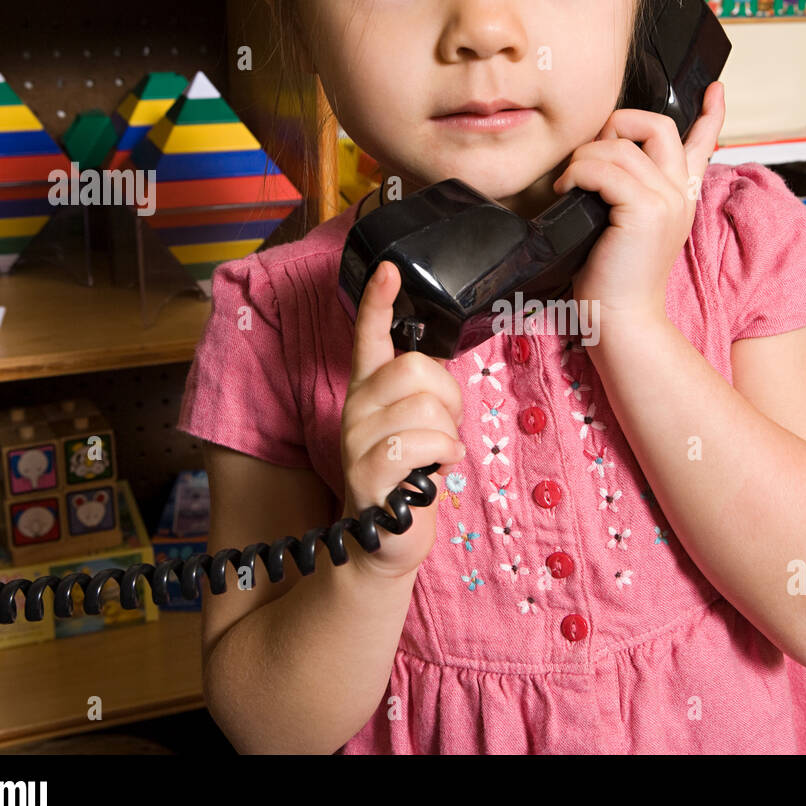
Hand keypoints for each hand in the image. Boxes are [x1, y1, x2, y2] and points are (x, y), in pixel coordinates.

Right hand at [340, 261, 465, 579]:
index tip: (388, 268)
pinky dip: (441, 455)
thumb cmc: (410, 475)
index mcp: (370, 388)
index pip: (369, 335)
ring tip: (436, 456)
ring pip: (423, 408)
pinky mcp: (365, 472)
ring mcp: (356, 439)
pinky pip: (417, 444)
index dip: (377, 301)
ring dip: (447, 434)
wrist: (389, 537)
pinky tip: (435, 471)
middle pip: (415, 367)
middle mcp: (357, 406)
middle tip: (445, 428)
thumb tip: (438, 364)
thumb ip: (423, 391)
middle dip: (449, 398)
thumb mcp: (418, 423)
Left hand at [553, 81, 725, 337]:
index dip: (710, 115)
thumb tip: (598, 159)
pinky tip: (566, 191)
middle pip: (658, 125)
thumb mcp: (622, 226)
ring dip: (583, 157)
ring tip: (568, 184)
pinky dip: (578, 173)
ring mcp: (667, 200)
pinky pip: (604, 168)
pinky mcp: (645, 210)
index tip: (714, 90)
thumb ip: (624, 192)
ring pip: (620, 145)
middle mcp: (680, 194)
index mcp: (680, 197)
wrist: (621, 319)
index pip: (703, 145)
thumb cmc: (612, 280)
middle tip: (590, 154)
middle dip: (618, 124)